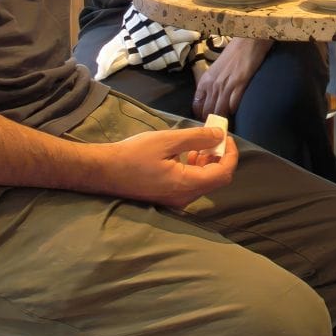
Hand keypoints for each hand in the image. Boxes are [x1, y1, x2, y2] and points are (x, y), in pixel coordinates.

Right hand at [88, 126, 237, 206]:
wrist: (104, 171)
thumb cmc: (133, 154)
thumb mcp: (167, 140)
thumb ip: (197, 138)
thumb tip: (219, 136)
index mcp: (186, 184)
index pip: (223, 174)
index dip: (230, 154)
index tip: (225, 136)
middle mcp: (184, 197)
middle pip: (216, 179)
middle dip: (220, 156)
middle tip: (213, 136)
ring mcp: (176, 200)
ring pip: (204, 182)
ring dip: (208, 162)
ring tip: (200, 143)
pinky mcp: (168, 197)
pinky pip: (191, 184)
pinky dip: (196, 168)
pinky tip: (187, 154)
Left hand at [193, 37, 269, 117]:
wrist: (248, 41)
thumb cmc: (233, 53)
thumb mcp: (216, 68)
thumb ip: (212, 83)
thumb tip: (212, 98)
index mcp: (205, 80)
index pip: (197, 105)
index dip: (200, 115)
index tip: (206, 121)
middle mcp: (213, 85)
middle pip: (208, 111)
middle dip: (211, 121)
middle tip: (217, 127)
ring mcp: (226, 86)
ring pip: (220, 111)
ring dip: (223, 119)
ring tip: (226, 124)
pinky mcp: (240, 85)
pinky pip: (234, 105)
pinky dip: (235, 111)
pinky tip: (236, 113)